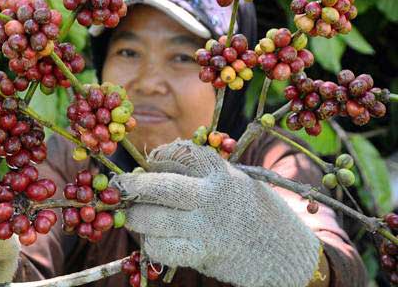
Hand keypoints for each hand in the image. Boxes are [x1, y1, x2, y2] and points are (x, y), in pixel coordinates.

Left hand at [112, 139, 321, 286]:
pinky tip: (154, 241)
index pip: (177, 153)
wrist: (287, 253)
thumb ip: (201, 174)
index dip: (158, 157)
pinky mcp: (203, 252)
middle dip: (133, 186)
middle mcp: (211, 194)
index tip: (150, 163)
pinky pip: (162, 247)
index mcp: (220, 170)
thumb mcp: (235, 179)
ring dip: (136, 218)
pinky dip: (151, 244)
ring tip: (132, 217)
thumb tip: (154, 170)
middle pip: (160, 186)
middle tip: (120, 187)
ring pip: (154, 219)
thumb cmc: (257, 212)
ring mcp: (206, 225)